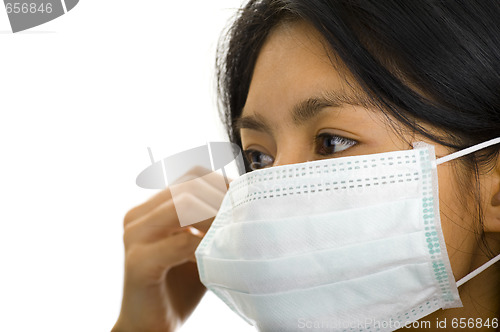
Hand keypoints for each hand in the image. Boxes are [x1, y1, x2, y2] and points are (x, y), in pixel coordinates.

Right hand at [113, 167, 227, 331]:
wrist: (150, 326)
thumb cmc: (179, 284)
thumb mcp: (197, 245)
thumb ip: (209, 221)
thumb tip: (243, 199)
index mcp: (149, 209)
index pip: (191, 177)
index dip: (222, 183)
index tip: (244, 200)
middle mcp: (136, 217)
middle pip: (189, 187)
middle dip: (222, 199)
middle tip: (243, 217)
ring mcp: (134, 237)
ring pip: (184, 207)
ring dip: (215, 219)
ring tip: (232, 235)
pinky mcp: (138, 262)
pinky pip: (182, 242)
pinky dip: (205, 246)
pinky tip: (215, 257)